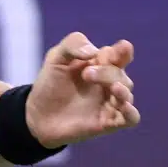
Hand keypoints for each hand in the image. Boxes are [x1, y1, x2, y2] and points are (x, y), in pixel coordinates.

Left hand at [25, 32, 140, 147]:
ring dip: (122, 89)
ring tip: (112, 87)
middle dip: (107, 72)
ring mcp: (110, 102)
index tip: (113, 52)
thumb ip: (73, 44)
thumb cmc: (50, 84)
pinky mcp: (108, 122)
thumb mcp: (56, 57)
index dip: (122, 51)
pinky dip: (131, 113)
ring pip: (127, 93)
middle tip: (86, 74)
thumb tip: (93, 52)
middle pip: (119, 74)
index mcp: (102, 64)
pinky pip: (130, 118)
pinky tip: (124, 106)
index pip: (122, 54)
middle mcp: (110, 82)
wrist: (36, 114)